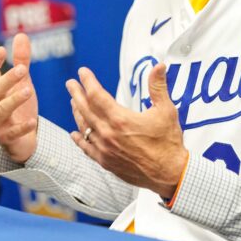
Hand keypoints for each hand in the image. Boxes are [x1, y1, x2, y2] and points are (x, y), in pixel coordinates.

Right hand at [0, 33, 37, 162]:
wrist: (21, 140)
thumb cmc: (19, 108)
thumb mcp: (22, 82)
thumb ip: (21, 60)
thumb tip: (21, 35)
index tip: (1, 50)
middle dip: (8, 79)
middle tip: (22, 69)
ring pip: (2, 110)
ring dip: (14, 99)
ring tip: (28, 90)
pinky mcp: (7, 137)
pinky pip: (13, 132)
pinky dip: (22, 127)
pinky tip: (32, 121)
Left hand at [66, 63, 187, 198]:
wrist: (170, 174)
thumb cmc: (168, 143)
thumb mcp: (166, 110)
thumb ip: (158, 86)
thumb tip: (159, 66)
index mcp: (120, 119)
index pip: (96, 95)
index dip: (88, 82)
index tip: (83, 73)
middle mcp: (108, 134)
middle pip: (85, 109)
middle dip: (76, 94)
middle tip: (71, 84)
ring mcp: (105, 149)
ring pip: (84, 127)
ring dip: (77, 113)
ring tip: (73, 102)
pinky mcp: (106, 162)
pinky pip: (87, 148)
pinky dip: (79, 139)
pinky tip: (74, 134)